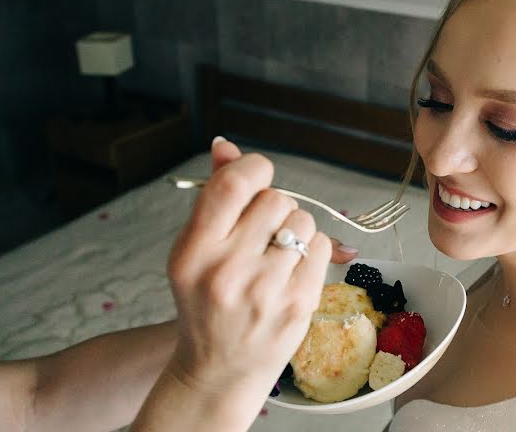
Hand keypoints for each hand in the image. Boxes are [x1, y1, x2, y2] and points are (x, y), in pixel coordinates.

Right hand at [162, 139, 331, 419]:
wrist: (218, 371)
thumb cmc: (205, 303)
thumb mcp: (194, 250)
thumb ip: (214, 196)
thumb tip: (226, 145)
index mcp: (193, 251)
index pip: (234, 184)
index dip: (254, 168)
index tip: (258, 176)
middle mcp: (227, 270)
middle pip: (276, 199)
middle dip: (275, 207)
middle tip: (262, 232)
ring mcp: (265, 290)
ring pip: (303, 221)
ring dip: (295, 230)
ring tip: (276, 256)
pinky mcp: (298, 304)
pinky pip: (322, 247)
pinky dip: (312, 251)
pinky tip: (291, 272)